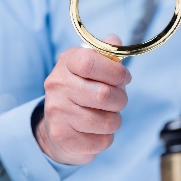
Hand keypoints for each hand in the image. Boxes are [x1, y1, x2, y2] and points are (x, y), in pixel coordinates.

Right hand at [34, 35, 130, 164]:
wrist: (58, 129)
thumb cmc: (83, 93)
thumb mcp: (92, 69)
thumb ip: (106, 53)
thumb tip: (114, 40)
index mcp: (66, 63)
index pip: (90, 62)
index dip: (114, 71)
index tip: (124, 78)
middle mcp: (57, 85)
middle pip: (104, 95)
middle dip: (120, 100)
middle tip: (117, 101)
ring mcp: (57, 112)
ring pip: (107, 121)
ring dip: (114, 120)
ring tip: (104, 117)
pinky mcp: (62, 137)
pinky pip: (102, 140)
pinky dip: (105, 138)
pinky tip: (94, 132)